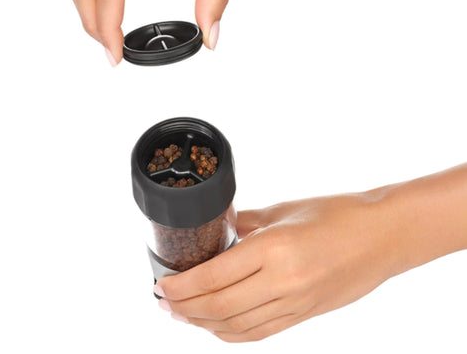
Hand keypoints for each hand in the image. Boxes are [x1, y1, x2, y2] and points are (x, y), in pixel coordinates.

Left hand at [155, 192, 402, 341]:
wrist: (383, 237)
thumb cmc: (337, 214)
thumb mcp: (284, 210)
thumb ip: (245, 223)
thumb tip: (217, 231)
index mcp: (274, 249)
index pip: (213, 276)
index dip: (181, 285)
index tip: (161, 284)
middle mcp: (282, 282)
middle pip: (218, 306)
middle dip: (184, 307)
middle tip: (163, 301)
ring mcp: (295, 304)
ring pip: (236, 326)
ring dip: (203, 323)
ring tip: (182, 315)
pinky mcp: (304, 316)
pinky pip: (260, 333)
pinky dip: (231, 334)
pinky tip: (216, 328)